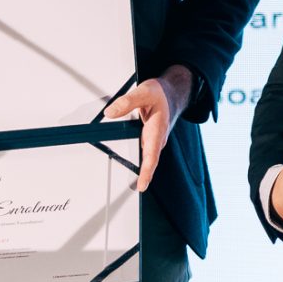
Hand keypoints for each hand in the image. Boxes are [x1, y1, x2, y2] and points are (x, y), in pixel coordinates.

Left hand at [104, 64, 194, 191]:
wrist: (172, 93)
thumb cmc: (161, 94)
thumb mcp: (144, 91)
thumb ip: (127, 102)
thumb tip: (110, 113)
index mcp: (157, 129)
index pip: (152, 154)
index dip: (147, 171)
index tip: (142, 185)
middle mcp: (157, 137)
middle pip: (150, 161)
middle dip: (144, 176)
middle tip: (135, 190)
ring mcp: (154, 139)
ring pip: (148, 158)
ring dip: (142, 170)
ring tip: (136, 184)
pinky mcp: (150, 138)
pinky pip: (145, 153)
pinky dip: (141, 162)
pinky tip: (133, 167)